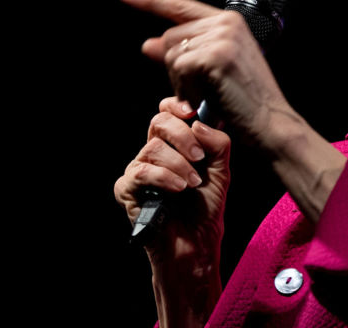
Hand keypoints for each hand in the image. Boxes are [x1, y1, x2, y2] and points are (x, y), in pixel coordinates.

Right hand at [113, 97, 230, 263]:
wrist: (196, 242)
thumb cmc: (206, 207)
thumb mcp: (222, 169)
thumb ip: (217, 142)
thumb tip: (197, 123)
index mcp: (174, 144)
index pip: (167, 111)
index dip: (176, 105)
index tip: (192, 112)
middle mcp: (153, 153)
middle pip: (159, 122)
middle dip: (182, 136)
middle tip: (199, 157)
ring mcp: (138, 170)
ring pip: (153, 147)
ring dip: (179, 164)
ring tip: (193, 184)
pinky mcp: (126, 189)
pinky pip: (142, 172)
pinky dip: (164, 177)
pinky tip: (179, 189)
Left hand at [117, 0, 294, 151]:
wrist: (270, 123)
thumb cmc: (244, 101)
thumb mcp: (211, 71)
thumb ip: (182, 53)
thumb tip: (147, 43)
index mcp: (229, 21)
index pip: (180, 7)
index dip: (149, 0)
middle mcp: (226, 22)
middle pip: (170, 38)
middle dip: (176, 70)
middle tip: (202, 91)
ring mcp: (223, 37)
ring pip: (172, 56)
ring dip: (182, 84)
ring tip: (209, 96)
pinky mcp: (216, 56)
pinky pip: (180, 71)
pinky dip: (188, 92)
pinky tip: (208, 100)